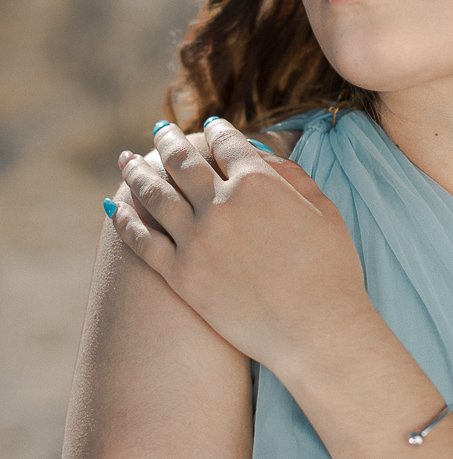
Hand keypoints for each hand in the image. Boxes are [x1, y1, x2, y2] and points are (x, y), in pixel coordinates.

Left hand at [106, 119, 369, 373]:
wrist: (317, 332)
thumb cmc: (331, 272)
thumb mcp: (324, 211)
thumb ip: (293, 177)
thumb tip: (262, 156)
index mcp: (259, 182)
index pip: (227, 143)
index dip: (216, 130)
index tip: (208, 125)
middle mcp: (221, 205)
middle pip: (183, 160)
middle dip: (168, 140)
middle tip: (159, 129)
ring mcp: (196, 241)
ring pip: (155, 195)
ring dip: (137, 172)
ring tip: (127, 160)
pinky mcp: (181, 276)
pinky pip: (142, 241)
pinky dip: (125, 219)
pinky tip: (114, 206)